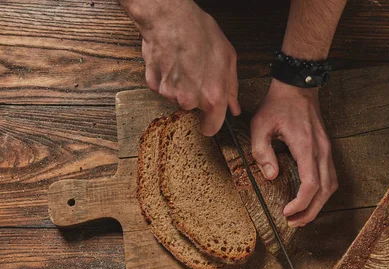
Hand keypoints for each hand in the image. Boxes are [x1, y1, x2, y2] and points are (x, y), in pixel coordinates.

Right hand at [124, 0, 240, 134]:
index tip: (209, 118)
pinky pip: (162, 87)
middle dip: (195, 96)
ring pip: (176, 97)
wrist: (170, 17)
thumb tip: (233, 108)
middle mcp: (190, 99)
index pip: (211, 129)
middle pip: (192, 109)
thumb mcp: (228, 59)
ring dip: (180, 85)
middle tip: (197, 73)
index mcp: (213, 97)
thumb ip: (231, 89)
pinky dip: (166, 77)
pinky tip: (172, 60)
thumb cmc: (200, 33)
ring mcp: (170, 93)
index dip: (210, 123)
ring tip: (185, 62)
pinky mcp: (153, 84)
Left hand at [251, 79, 337, 226]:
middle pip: (325, 190)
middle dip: (310, 211)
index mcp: (306, 146)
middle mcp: (321, 151)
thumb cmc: (278, 105)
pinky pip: (330, 177)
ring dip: (318, 204)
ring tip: (301, 216)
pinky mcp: (327, 150)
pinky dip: (322, 193)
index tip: (286, 212)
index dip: (301, 203)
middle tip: (294, 223)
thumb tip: (270, 176)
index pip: (311, 184)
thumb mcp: (261, 125)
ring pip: (331, 185)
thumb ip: (262, 152)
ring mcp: (327, 150)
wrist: (298, 86)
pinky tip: (309, 199)